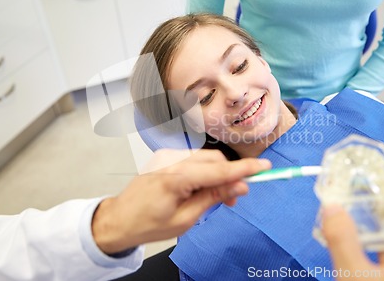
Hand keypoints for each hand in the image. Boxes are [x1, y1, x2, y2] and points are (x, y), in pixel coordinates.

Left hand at [91, 149, 270, 253]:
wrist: (118, 220)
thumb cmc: (147, 224)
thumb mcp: (185, 219)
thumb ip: (213, 198)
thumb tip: (238, 186)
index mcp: (176, 178)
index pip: (219, 170)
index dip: (245, 169)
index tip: (265, 167)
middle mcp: (172, 161)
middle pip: (214, 160)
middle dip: (230, 175)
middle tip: (236, 197)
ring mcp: (167, 158)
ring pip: (205, 159)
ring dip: (217, 174)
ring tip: (219, 197)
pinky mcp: (165, 159)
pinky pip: (193, 161)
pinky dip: (204, 172)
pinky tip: (202, 189)